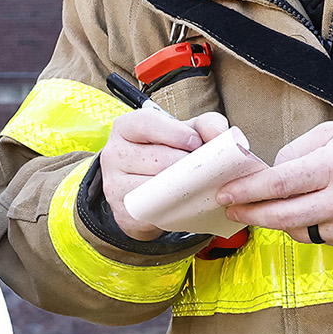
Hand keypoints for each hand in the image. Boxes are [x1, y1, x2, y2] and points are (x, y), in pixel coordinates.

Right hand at [101, 107, 229, 240]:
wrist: (148, 193)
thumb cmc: (168, 154)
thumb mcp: (185, 133)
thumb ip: (206, 125)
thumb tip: (219, 135)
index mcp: (126, 127)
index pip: (147, 123)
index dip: (176, 133)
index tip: (196, 143)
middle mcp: (113, 153)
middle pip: (157, 159)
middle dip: (186, 164)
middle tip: (202, 169)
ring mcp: (114, 184)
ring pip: (156, 185)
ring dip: (183, 186)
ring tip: (195, 183)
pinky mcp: (123, 210)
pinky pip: (155, 208)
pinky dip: (176, 205)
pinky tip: (185, 200)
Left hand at [216, 120, 332, 247]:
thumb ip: (296, 151)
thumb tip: (268, 174)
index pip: (277, 184)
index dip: (246, 192)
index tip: (225, 195)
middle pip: (281, 215)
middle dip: (250, 214)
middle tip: (232, 211)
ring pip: (297, 231)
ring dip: (278, 221)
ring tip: (269, 208)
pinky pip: (319, 238)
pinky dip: (306, 226)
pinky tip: (305, 213)